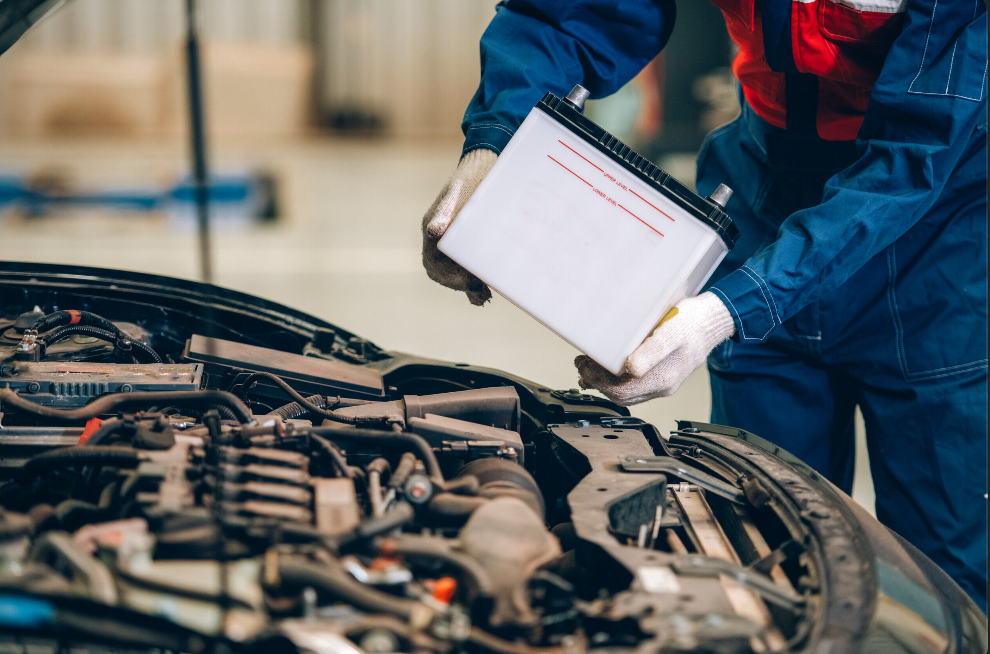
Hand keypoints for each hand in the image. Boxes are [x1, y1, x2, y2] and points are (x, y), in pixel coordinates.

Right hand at [422, 148, 497, 305]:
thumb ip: (446, 212)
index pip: (434, 264)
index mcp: (434, 227)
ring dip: (469, 287)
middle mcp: (440, 238)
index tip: (471, 283)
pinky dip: (476, 281)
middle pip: (443, 273)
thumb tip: (435, 232)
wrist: (488, 164)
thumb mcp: (460, 191)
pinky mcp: (470, 242)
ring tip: (485, 295)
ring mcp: (454, 241)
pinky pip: (468, 267)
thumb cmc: (474, 177)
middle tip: (482, 293)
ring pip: (455, 272)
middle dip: (460, 285)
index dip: (450, 278)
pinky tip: (488, 290)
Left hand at [575, 292, 735, 404]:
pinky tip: (610, 368)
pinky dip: (618, 380)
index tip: (584, 365)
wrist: (712, 322)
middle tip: (582, 364)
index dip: (598, 381)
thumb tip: (631, 369)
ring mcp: (663, 383)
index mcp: (664, 378)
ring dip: (606, 382)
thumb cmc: (692, 323)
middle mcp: (663, 386)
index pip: (621, 391)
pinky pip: (636, 387)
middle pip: (622, 395)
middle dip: (598, 382)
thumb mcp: (670, 333)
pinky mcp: (663, 376)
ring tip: (591, 366)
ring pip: (628, 393)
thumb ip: (650, 352)